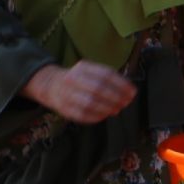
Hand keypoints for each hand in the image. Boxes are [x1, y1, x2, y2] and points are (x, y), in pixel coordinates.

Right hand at [22, 60, 137, 123]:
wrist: (51, 85)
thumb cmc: (78, 79)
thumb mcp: (90, 71)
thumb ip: (107, 79)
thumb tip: (127, 91)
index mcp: (82, 68)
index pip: (105, 74)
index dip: (122, 84)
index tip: (132, 92)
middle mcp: (72, 79)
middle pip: (98, 89)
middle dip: (116, 97)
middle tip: (125, 102)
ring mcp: (67, 94)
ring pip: (91, 103)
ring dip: (108, 108)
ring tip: (117, 109)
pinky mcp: (64, 109)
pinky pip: (83, 115)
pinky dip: (98, 116)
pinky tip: (105, 114)